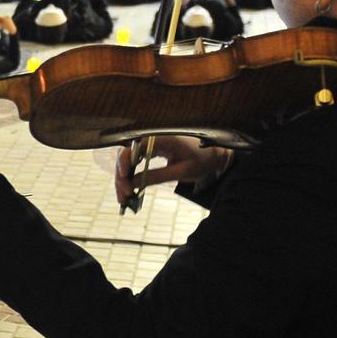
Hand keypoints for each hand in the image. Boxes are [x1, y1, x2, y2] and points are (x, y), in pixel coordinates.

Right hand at [114, 136, 230, 206]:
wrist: (215, 155)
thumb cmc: (203, 160)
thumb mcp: (183, 172)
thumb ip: (157, 176)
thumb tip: (133, 184)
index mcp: (163, 138)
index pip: (135, 146)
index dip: (125, 162)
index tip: (124, 180)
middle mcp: (153, 139)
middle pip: (127, 154)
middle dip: (121, 176)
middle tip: (123, 196)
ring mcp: (151, 145)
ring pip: (128, 161)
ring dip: (123, 179)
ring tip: (123, 199)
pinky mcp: (151, 152)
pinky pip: (135, 163)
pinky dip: (130, 177)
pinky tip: (129, 191)